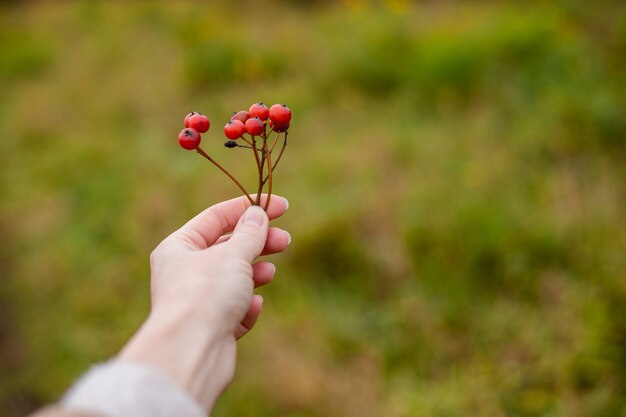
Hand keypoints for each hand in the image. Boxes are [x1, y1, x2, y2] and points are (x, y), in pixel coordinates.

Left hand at [118, 195, 289, 410]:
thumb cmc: (205, 295)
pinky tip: (252, 307)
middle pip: (227, 248)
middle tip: (285, 240)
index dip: (250, 208)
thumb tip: (258, 215)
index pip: (217, 217)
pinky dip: (247, 306)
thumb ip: (250, 233)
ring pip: (233, 279)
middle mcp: (184, 272)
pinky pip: (234, 309)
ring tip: (269, 274)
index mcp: (179, 247)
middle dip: (257, 243)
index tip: (282, 206)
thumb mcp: (232, 255)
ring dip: (254, 274)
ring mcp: (197, 301)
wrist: (192, 352)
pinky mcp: (211, 328)